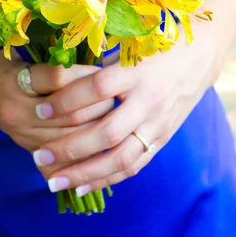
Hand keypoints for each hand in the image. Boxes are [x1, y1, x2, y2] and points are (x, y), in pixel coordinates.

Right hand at [0, 51, 114, 154]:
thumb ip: (55, 60)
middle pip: (70, 114)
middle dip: (100, 107)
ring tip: (115, 119)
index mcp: (15, 80)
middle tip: (119, 98)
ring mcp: (21, 134)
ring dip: (96, 130)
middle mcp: (16, 110)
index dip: (87, 76)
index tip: (107, 71)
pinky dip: (83, 153)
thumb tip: (100, 56)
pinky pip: (61, 157)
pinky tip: (101, 146)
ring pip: (70, 138)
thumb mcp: (24, 55)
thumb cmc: (5, 65)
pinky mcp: (27, 148)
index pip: (59, 79)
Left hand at [30, 31, 217, 194]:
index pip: (97, 88)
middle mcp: (148, 100)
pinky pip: (134, 165)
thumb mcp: (125, 50)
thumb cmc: (151, 49)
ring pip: (121, 157)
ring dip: (85, 173)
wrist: (196, 58)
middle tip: (39, 155)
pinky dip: (106, 179)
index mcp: (135, 72)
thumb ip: (95, 68)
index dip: (67, 100)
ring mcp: (157, 124)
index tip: (40, 110)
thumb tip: (51, 80)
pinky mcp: (162, 139)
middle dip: (70, 147)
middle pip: (107, 132)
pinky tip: (81, 188)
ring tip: (54, 181)